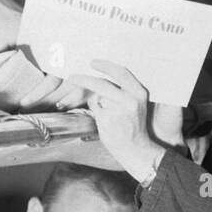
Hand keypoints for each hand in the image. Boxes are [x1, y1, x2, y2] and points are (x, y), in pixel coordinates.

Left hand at [71, 60, 156, 181]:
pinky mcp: (106, 120)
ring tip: (108, 115)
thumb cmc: (133, 126)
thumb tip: (96, 79)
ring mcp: (117, 110)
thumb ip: (121, 91)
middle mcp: (130, 100)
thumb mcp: (134, 105)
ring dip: (96, 103)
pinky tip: (107, 123)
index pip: (121, 72)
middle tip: (73, 77)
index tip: (93, 62)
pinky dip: (96, 113)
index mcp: (139, 93)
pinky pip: (95, 109)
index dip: (105, 66)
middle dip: (84, 79)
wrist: (136, 149)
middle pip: (102, 84)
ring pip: (96, 98)